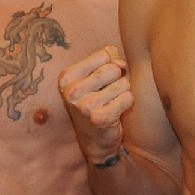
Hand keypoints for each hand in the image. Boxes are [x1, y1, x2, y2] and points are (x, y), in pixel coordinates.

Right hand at [58, 46, 132, 162]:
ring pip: (123, 83)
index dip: (111, 63)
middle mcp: (72, 91)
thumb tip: (121, 63)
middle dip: (118, 79)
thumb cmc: (95, 101)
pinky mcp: (100, 118)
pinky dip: (127, 103)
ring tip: (111, 102)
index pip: (103, 54)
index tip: (104, 78)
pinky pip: (128, 97)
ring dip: (122, 92)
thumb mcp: (94, 76)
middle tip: (108, 93)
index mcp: (67, 76)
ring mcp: (85, 106)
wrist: (94, 140)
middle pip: (113, 69)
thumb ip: (108, 59)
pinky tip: (116, 111)